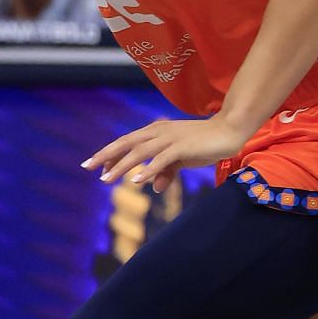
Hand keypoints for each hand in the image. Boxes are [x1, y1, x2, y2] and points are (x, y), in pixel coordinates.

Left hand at [83, 115, 250, 193]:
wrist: (231, 130)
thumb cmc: (204, 143)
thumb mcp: (181, 159)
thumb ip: (166, 172)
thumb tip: (154, 188)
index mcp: (155, 132)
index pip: (127, 142)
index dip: (110, 153)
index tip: (96, 167)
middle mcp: (159, 132)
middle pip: (126, 143)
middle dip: (105, 155)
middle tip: (86, 167)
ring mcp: (170, 138)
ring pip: (139, 152)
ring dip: (121, 166)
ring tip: (106, 180)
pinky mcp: (183, 147)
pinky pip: (162, 159)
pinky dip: (149, 169)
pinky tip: (136, 180)